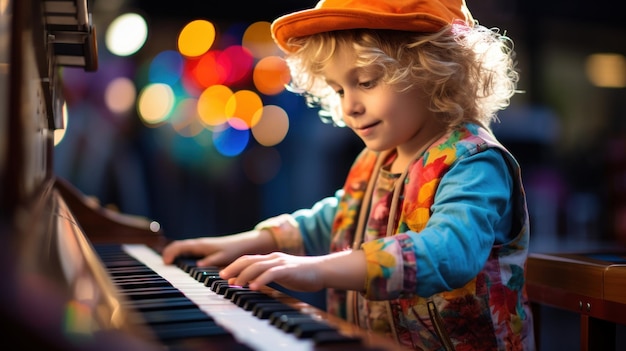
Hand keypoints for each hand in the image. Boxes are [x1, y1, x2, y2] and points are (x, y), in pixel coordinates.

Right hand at [161, 229, 277, 266]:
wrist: (245, 244)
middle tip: (162, 265)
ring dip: (174, 255)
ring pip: (182, 249)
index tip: (166, 263)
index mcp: (200, 245)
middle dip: (168, 254)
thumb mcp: (223, 257)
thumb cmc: (234, 250)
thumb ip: (211, 262)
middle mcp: (199, 244)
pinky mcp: (205, 250)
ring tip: (167, 266)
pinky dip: (181, 256)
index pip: (179, 246)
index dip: (170, 253)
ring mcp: (201, 247)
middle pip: (178, 247)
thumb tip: (197, 267)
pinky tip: (180, 264)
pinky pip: (188, 252)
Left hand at [219, 252, 324, 291]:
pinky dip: (261, 280)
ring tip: (235, 284)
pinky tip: (254, 287)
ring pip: (257, 266)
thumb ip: (267, 276)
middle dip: (233, 268)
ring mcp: (281, 262)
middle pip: (248, 260)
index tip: (223, 275)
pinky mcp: (288, 270)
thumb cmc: (302, 275)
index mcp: (271, 258)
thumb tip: (252, 283)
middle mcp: (273, 258)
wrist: (322, 270)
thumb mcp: (281, 274)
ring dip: (244, 275)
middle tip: (222, 277)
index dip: (234, 266)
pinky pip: (272, 274)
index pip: (248, 259)